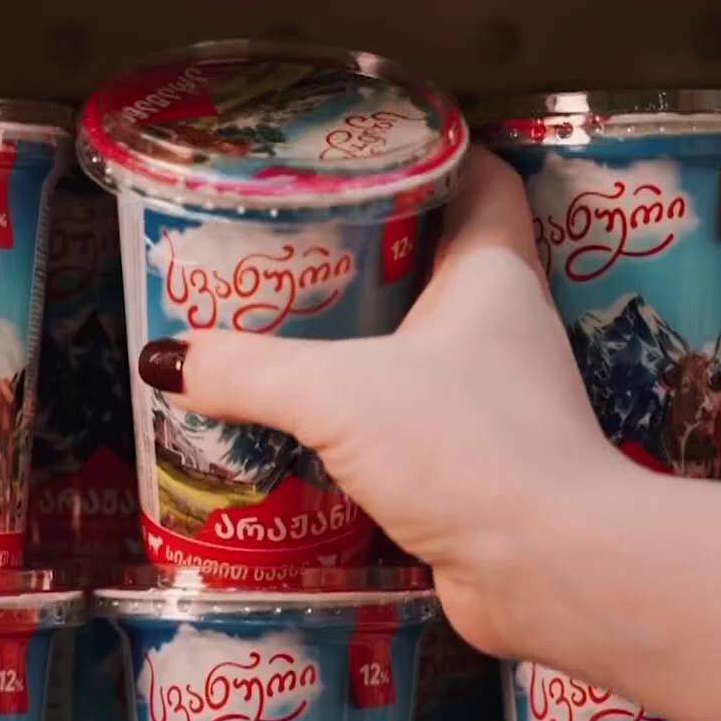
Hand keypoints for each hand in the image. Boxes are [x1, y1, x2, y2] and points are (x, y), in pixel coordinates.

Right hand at [140, 148, 641, 656]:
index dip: (427, 153)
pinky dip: (366, 417)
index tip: (357, 153)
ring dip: (363, 340)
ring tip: (280, 331)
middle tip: (287, 245)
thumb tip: (168, 360)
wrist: (552, 568)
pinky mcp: (481, 466)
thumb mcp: (337, 395)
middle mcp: (505, 327)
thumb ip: (249, 371)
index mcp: (493, 273)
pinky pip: (415, 420)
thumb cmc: (470, 450)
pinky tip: (307, 428)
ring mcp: (498, 399)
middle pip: (437, 260)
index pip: (478, 178)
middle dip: (367, 251)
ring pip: (423, 346)